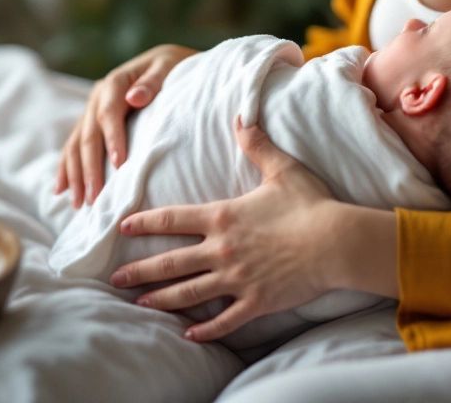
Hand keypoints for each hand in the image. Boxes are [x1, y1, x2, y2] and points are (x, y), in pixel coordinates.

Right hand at [54, 43, 196, 206]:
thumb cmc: (172, 66)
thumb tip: (134, 98)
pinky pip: (74, 146)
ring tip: (80, 203)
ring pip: (77, 145)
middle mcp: (97, 96)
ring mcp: (91, 110)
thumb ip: (152, 82)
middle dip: (90, 168)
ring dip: (76, 175)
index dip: (112, 138)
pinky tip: (62, 190)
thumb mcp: (167, 67)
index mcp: (116, 82)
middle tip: (95, 198)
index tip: (119, 164)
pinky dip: (67, 168)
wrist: (165, 62)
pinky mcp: (90, 122)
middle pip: (89, 135)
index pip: (109, 113)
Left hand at [109, 118, 338, 340]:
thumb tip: (240, 116)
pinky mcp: (255, 302)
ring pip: (189, 293)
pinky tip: (189, 335)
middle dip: (140, 271)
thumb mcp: (281, 168)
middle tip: (115, 278)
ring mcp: (236, 280)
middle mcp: (222, 250)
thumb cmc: (310, 203)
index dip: (146, 222)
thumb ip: (256, 144)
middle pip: (171, 262)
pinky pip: (223, 320)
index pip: (174, 219)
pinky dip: (205, 329)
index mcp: (223, 217)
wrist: (335, 242)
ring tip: (140, 304)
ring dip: (161, 299)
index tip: (123, 227)